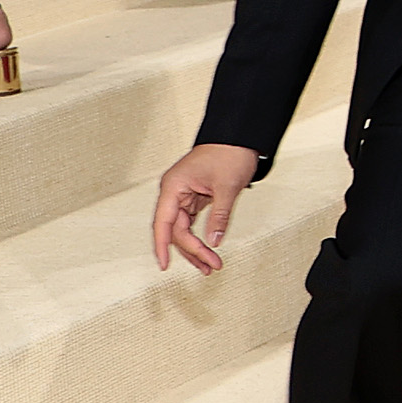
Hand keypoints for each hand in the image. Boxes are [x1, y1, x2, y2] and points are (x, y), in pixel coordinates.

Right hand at [152, 142, 261, 272]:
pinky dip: (200, 235)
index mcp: (173, 187)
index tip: (164, 265)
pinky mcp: (195, 196)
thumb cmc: (230, 153)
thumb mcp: (227, 187)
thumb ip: (220, 215)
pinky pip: (191, 222)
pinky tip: (207, 248)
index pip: (162, 223)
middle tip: (209, 266)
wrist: (239, 137)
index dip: (162, 246)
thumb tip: (214, 240)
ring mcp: (184, 194)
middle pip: (174, 229)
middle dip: (191, 250)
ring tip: (209, 265)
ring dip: (195, 246)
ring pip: (183, 228)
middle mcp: (174, 192)